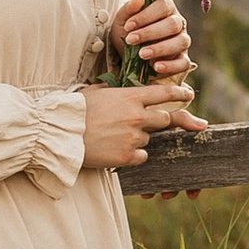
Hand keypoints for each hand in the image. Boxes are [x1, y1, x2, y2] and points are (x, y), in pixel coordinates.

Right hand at [82, 77, 207, 167]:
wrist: (60, 133)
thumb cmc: (74, 110)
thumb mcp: (96, 92)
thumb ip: (114, 92)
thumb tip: (117, 92)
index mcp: (130, 97)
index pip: (164, 92)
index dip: (180, 93)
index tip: (188, 94)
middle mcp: (137, 116)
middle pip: (164, 119)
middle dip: (158, 122)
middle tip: (141, 124)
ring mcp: (134, 137)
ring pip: (149, 139)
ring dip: (139, 138)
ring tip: (114, 137)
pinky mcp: (127, 156)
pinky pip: (142, 156)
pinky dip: (133, 154)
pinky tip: (115, 149)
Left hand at [108, 0, 192, 77]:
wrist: (127, 55)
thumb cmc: (128, 33)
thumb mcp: (122, 20)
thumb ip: (128, 9)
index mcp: (165, 8)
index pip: (163, 6)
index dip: (146, 15)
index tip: (128, 26)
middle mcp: (178, 22)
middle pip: (173, 24)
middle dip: (150, 33)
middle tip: (131, 40)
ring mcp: (182, 41)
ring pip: (181, 41)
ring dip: (160, 48)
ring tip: (142, 54)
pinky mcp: (182, 59)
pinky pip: (183, 63)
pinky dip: (171, 66)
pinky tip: (156, 67)